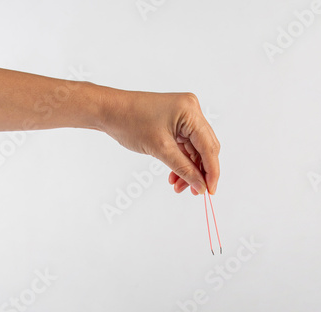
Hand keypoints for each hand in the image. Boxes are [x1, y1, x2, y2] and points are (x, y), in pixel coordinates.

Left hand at [97, 88, 219, 194]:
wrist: (109, 111)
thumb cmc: (130, 122)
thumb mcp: (160, 149)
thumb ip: (184, 169)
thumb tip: (201, 186)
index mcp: (190, 111)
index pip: (209, 146)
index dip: (212, 171)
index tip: (210, 191)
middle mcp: (191, 110)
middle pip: (205, 148)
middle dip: (200, 171)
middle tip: (195, 191)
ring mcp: (184, 116)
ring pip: (195, 149)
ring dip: (189, 169)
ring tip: (177, 186)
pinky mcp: (177, 122)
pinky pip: (185, 145)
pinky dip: (181, 161)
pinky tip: (174, 175)